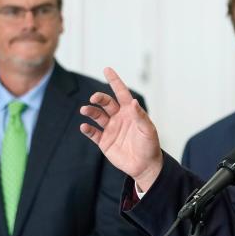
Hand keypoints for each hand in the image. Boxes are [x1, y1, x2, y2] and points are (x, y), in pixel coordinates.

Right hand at [80, 68, 162, 191]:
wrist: (145, 166)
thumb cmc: (150, 146)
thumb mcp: (148, 131)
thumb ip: (140, 117)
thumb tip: (132, 101)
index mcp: (130, 112)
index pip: (121, 93)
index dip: (114, 81)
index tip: (107, 69)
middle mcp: (119, 117)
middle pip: (106, 103)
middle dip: (99, 98)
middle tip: (94, 99)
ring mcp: (110, 129)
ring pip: (97, 116)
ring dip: (90, 111)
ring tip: (85, 110)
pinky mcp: (104, 141)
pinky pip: (93, 133)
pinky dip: (87, 129)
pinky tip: (84, 126)